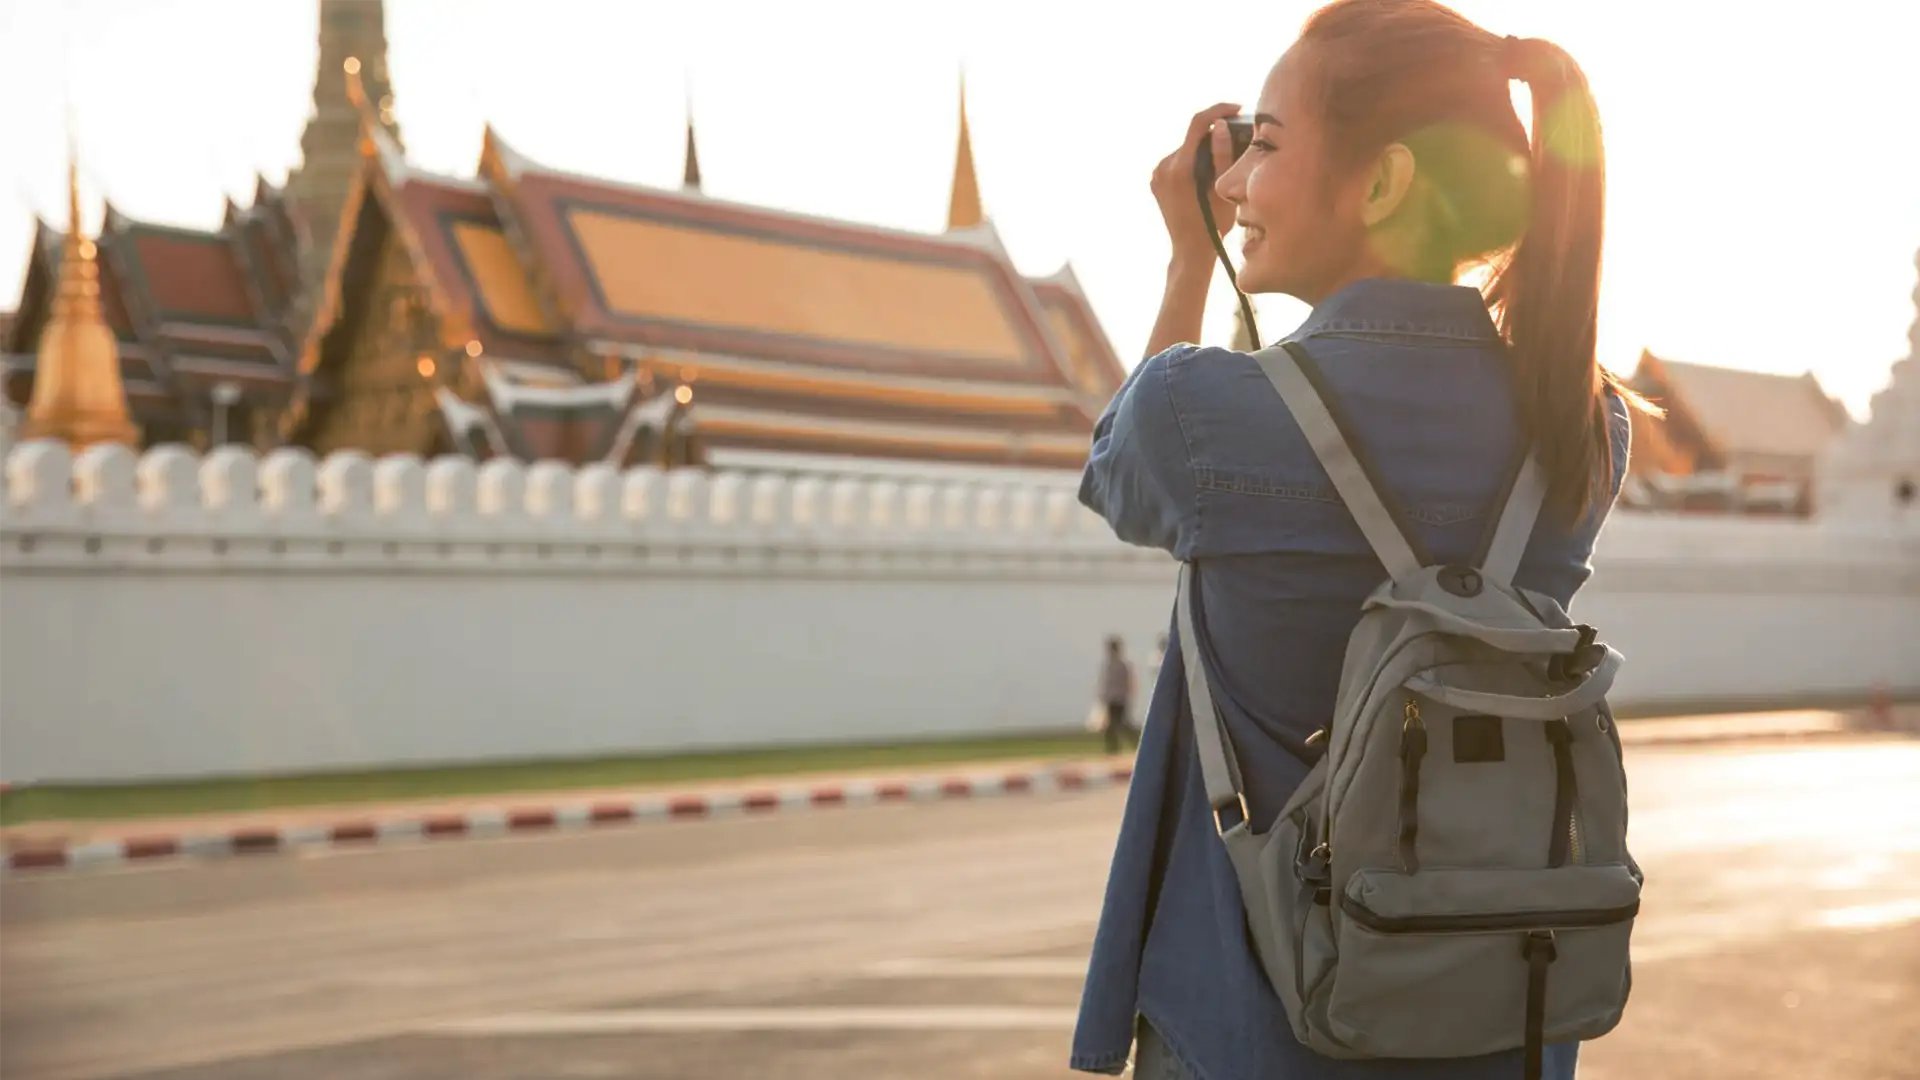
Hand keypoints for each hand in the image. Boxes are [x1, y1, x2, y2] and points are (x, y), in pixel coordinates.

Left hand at [1151, 102, 1241, 264]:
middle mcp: (1162, 167)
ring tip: (1225, 157)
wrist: (1190, 251)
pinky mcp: (1156, 180)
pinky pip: (1178, 160)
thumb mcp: (1223, 189)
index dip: (1218, 110)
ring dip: (1203, 147)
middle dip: (1214, 132)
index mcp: (1179, 168)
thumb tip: (1221, 125)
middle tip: (1238, 135)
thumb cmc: (1212, 225)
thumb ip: (1222, 155)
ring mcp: (1156, 174)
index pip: (1197, 124)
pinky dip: (1193, 159)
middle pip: (1192, 137)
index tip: (1236, 108)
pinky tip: (1207, 171)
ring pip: (1185, 148)